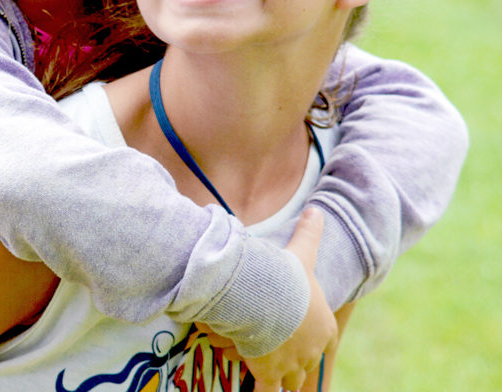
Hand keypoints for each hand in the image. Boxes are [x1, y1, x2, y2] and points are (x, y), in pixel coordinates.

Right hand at [250, 208, 336, 390]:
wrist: (267, 300)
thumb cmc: (287, 278)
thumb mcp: (302, 252)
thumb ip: (311, 233)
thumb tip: (317, 209)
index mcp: (324, 327)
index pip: (324, 340)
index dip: (312, 340)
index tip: (301, 338)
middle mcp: (312, 351)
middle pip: (307, 364)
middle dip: (296, 363)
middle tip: (284, 357)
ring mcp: (291, 366)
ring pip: (291, 382)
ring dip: (282, 379)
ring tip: (272, 373)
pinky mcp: (268, 373)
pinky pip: (267, 391)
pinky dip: (264, 389)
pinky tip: (258, 384)